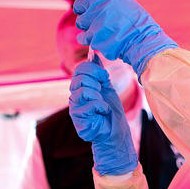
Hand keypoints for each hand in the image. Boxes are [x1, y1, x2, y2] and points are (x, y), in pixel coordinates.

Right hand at [69, 55, 137, 174]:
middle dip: (97, 83)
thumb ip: (99, 74)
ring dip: (99, 96)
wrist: (115, 132)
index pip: (80, 69)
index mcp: (80, 87)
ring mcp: (74, 107)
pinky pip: (90, 104)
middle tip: (102, 93)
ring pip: (83, 90)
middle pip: (80, 78)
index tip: (105, 77)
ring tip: (102, 105)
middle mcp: (74, 96)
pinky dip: (101, 106)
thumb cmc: (111, 111)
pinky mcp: (78, 118)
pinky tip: (103, 112)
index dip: (94, 70)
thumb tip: (94, 56)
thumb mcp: (106, 88)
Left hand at [73, 0, 177, 77]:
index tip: (86, 0)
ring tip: (100, 29)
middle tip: (91, 16)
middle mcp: (97, 9)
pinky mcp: (93, 40)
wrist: (142, 42)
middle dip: (83, 11)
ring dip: (87, 26)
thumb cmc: (138, 22)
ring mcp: (94, 25)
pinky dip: (90, 39)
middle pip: (79, 7)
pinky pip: (84, 38)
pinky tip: (100, 38)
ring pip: (80, 23)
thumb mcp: (127, 2)